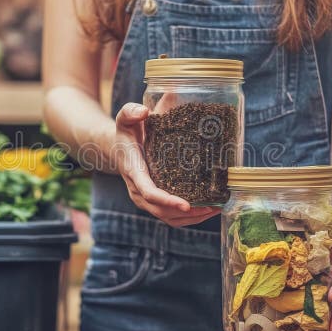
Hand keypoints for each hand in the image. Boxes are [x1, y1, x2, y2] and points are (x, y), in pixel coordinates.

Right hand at [112, 102, 219, 226]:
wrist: (117, 148)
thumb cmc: (126, 132)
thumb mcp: (125, 119)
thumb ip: (131, 112)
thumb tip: (144, 112)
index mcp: (134, 171)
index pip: (150, 192)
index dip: (167, 200)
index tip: (186, 205)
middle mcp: (137, 189)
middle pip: (161, 210)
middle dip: (186, 213)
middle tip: (211, 207)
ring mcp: (144, 199)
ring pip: (166, 217)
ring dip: (191, 218)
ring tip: (214, 209)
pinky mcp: (152, 202)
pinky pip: (169, 216)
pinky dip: (188, 218)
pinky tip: (206, 210)